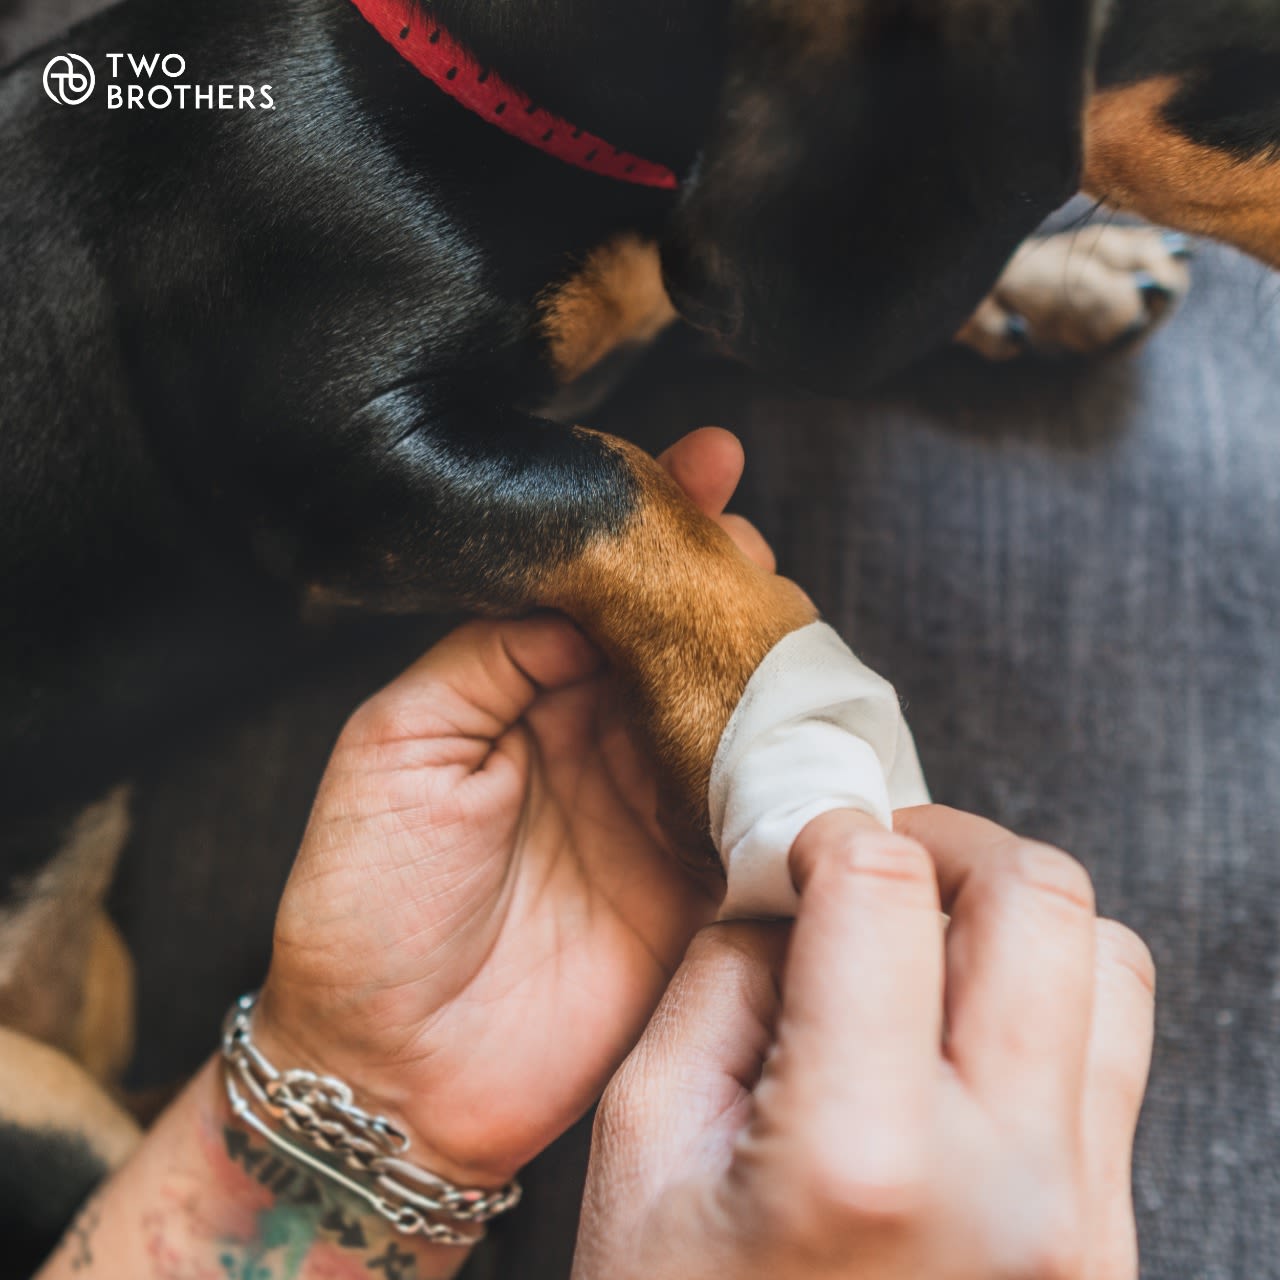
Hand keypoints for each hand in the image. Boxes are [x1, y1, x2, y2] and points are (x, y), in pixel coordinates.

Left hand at [255, 427, 776, 1187]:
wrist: (389, 1074)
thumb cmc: (365, 906)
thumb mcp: (396, 747)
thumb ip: (488, 656)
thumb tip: (578, 588)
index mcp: (527, 698)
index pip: (605, 595)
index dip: (655, 532)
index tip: (709, 463)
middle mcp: (602, 744)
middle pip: (686, 644)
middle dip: (726, 586)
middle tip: (752, 548)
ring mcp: (658, 815)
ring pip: (736, 717)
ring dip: (770, 663)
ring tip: (788, 614)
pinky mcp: (699, 891)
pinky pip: (760, 817)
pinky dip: (791, 769)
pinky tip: (813, 719)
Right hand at [575, 805, 1155, 1279]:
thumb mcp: (646, 1145)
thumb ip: (720, 978)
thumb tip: (789, 882)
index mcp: (862, 1157)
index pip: (885, 891)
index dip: (829, 829)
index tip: (797, 842)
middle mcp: (1013, 1188)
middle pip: (1041, 899)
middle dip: (946, 843)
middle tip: (873, 862)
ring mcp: (1086, 1229)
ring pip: (1111, 965)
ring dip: (1013, 914)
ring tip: (923, 939)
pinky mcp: (1110, 1251)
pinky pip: (1116, 1058)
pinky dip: (1048, 996)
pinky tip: (958, 1026)